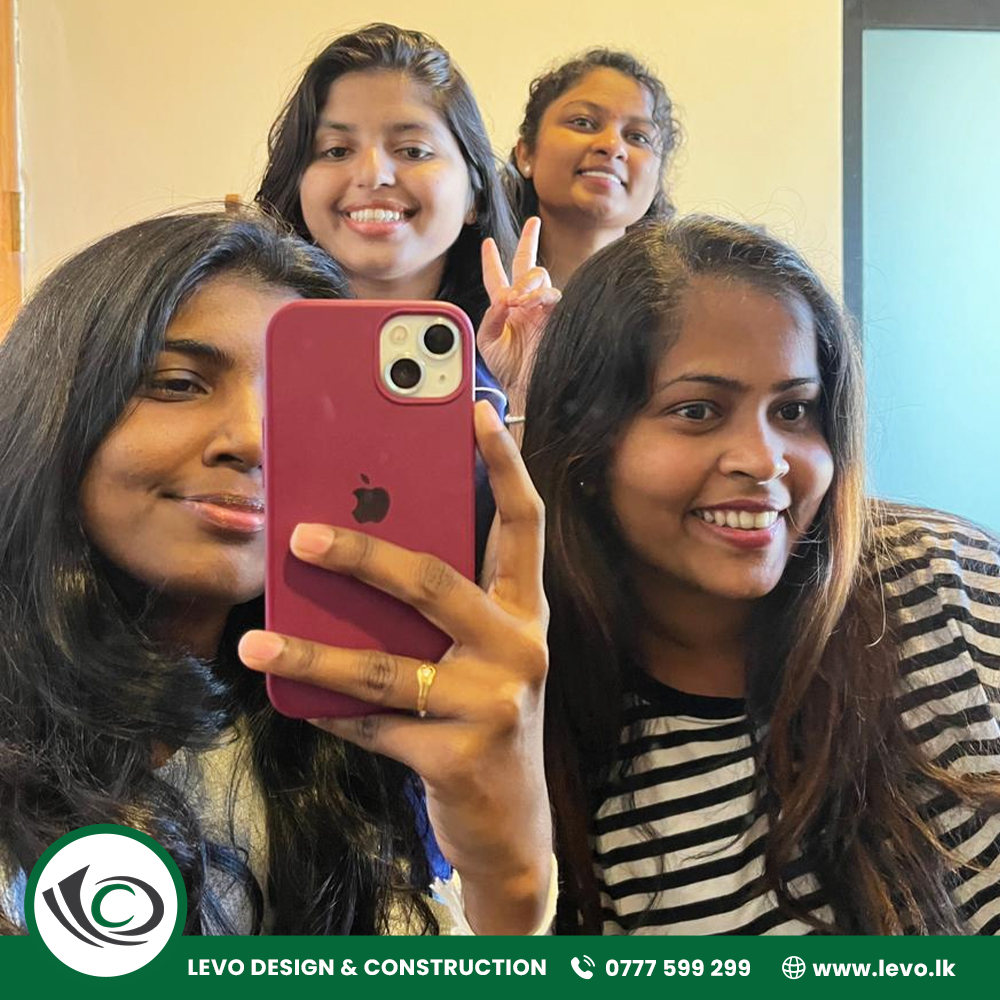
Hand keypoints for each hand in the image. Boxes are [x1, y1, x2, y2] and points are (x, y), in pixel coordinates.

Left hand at [238, 402, 550, 933]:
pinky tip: (285, 696)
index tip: (476, 410)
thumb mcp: (479, 655)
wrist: (511, 824)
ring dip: (310, 652)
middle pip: (435, 584)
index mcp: (527, 614)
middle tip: (299, 536)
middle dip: (363, 554)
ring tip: (253, 640)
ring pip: (384, 666)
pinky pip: (370, 725)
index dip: (506, 465)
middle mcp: (520, 650)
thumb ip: (443, 609)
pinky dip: (323, 709)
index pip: (524, 525)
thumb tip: (362, 547)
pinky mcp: (457, 756)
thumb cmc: (485, 717)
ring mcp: (493, 705)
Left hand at [478, 217, 560, 421]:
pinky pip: (552, 294)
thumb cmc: (507, 369)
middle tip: (534, 223)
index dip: (490, 259)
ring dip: (527, 280)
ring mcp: (541, 307)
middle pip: (525, 264)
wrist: (526, 386)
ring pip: (539, 275)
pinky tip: (531, 305)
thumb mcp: (487, 342)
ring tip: (519, 299)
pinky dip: (540, 295)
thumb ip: (489, 317)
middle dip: (529, 240)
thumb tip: (503, 299)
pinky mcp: (556, 315)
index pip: (495, 276)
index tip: (486, 243)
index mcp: (503, 307)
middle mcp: (523, 303)